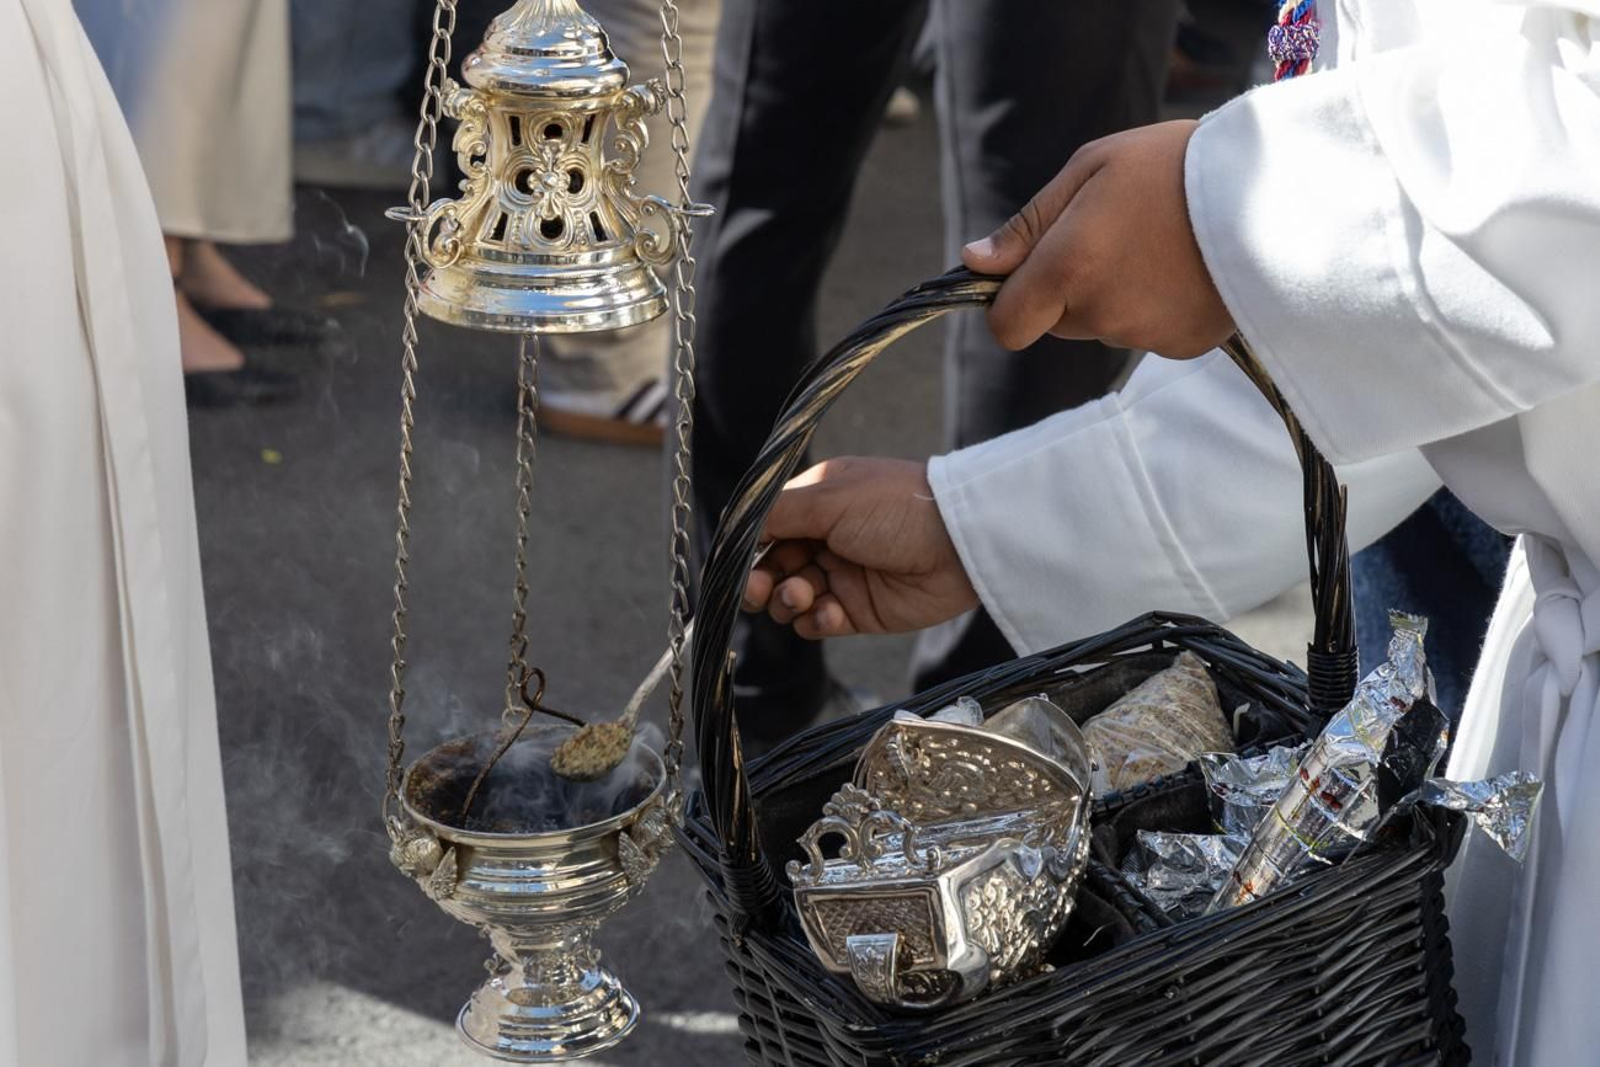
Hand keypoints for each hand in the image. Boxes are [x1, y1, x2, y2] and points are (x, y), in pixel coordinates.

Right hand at [741, 457, 978, 638]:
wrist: (960, 543)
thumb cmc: (895, 507)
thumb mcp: (828, 498)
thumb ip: (776, 514)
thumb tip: (733, 527)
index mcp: (815, 503)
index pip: (764, 529)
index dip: (745, 550)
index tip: (731, 568)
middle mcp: (824, 538)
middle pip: (770, 569)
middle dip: (758, 582)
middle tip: (758, 590)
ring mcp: (841, 575)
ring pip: (790, 599)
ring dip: (787, 601)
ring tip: (804, 594)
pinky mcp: (859, 610)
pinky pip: (819, 622)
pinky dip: (815, 620)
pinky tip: (830, 611)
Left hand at [961, 120, 1232, 358]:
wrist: (1274, 191)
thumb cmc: (1175, 165)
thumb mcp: (1092, 168)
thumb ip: (1028, 223)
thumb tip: (976, 263)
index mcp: (1069, 266)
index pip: (1007, 325)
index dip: (1009, 303)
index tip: (1028, 273)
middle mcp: (1101, 312)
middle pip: (1056, 321)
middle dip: (1069, 287)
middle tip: (1116, 234)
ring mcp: (1143, 335)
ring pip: (1102, 325)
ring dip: (1114, 295)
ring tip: (1159, 243)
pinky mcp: (1181, 346)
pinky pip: (1146, 333)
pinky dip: (1155, 307)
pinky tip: (1184, 267)